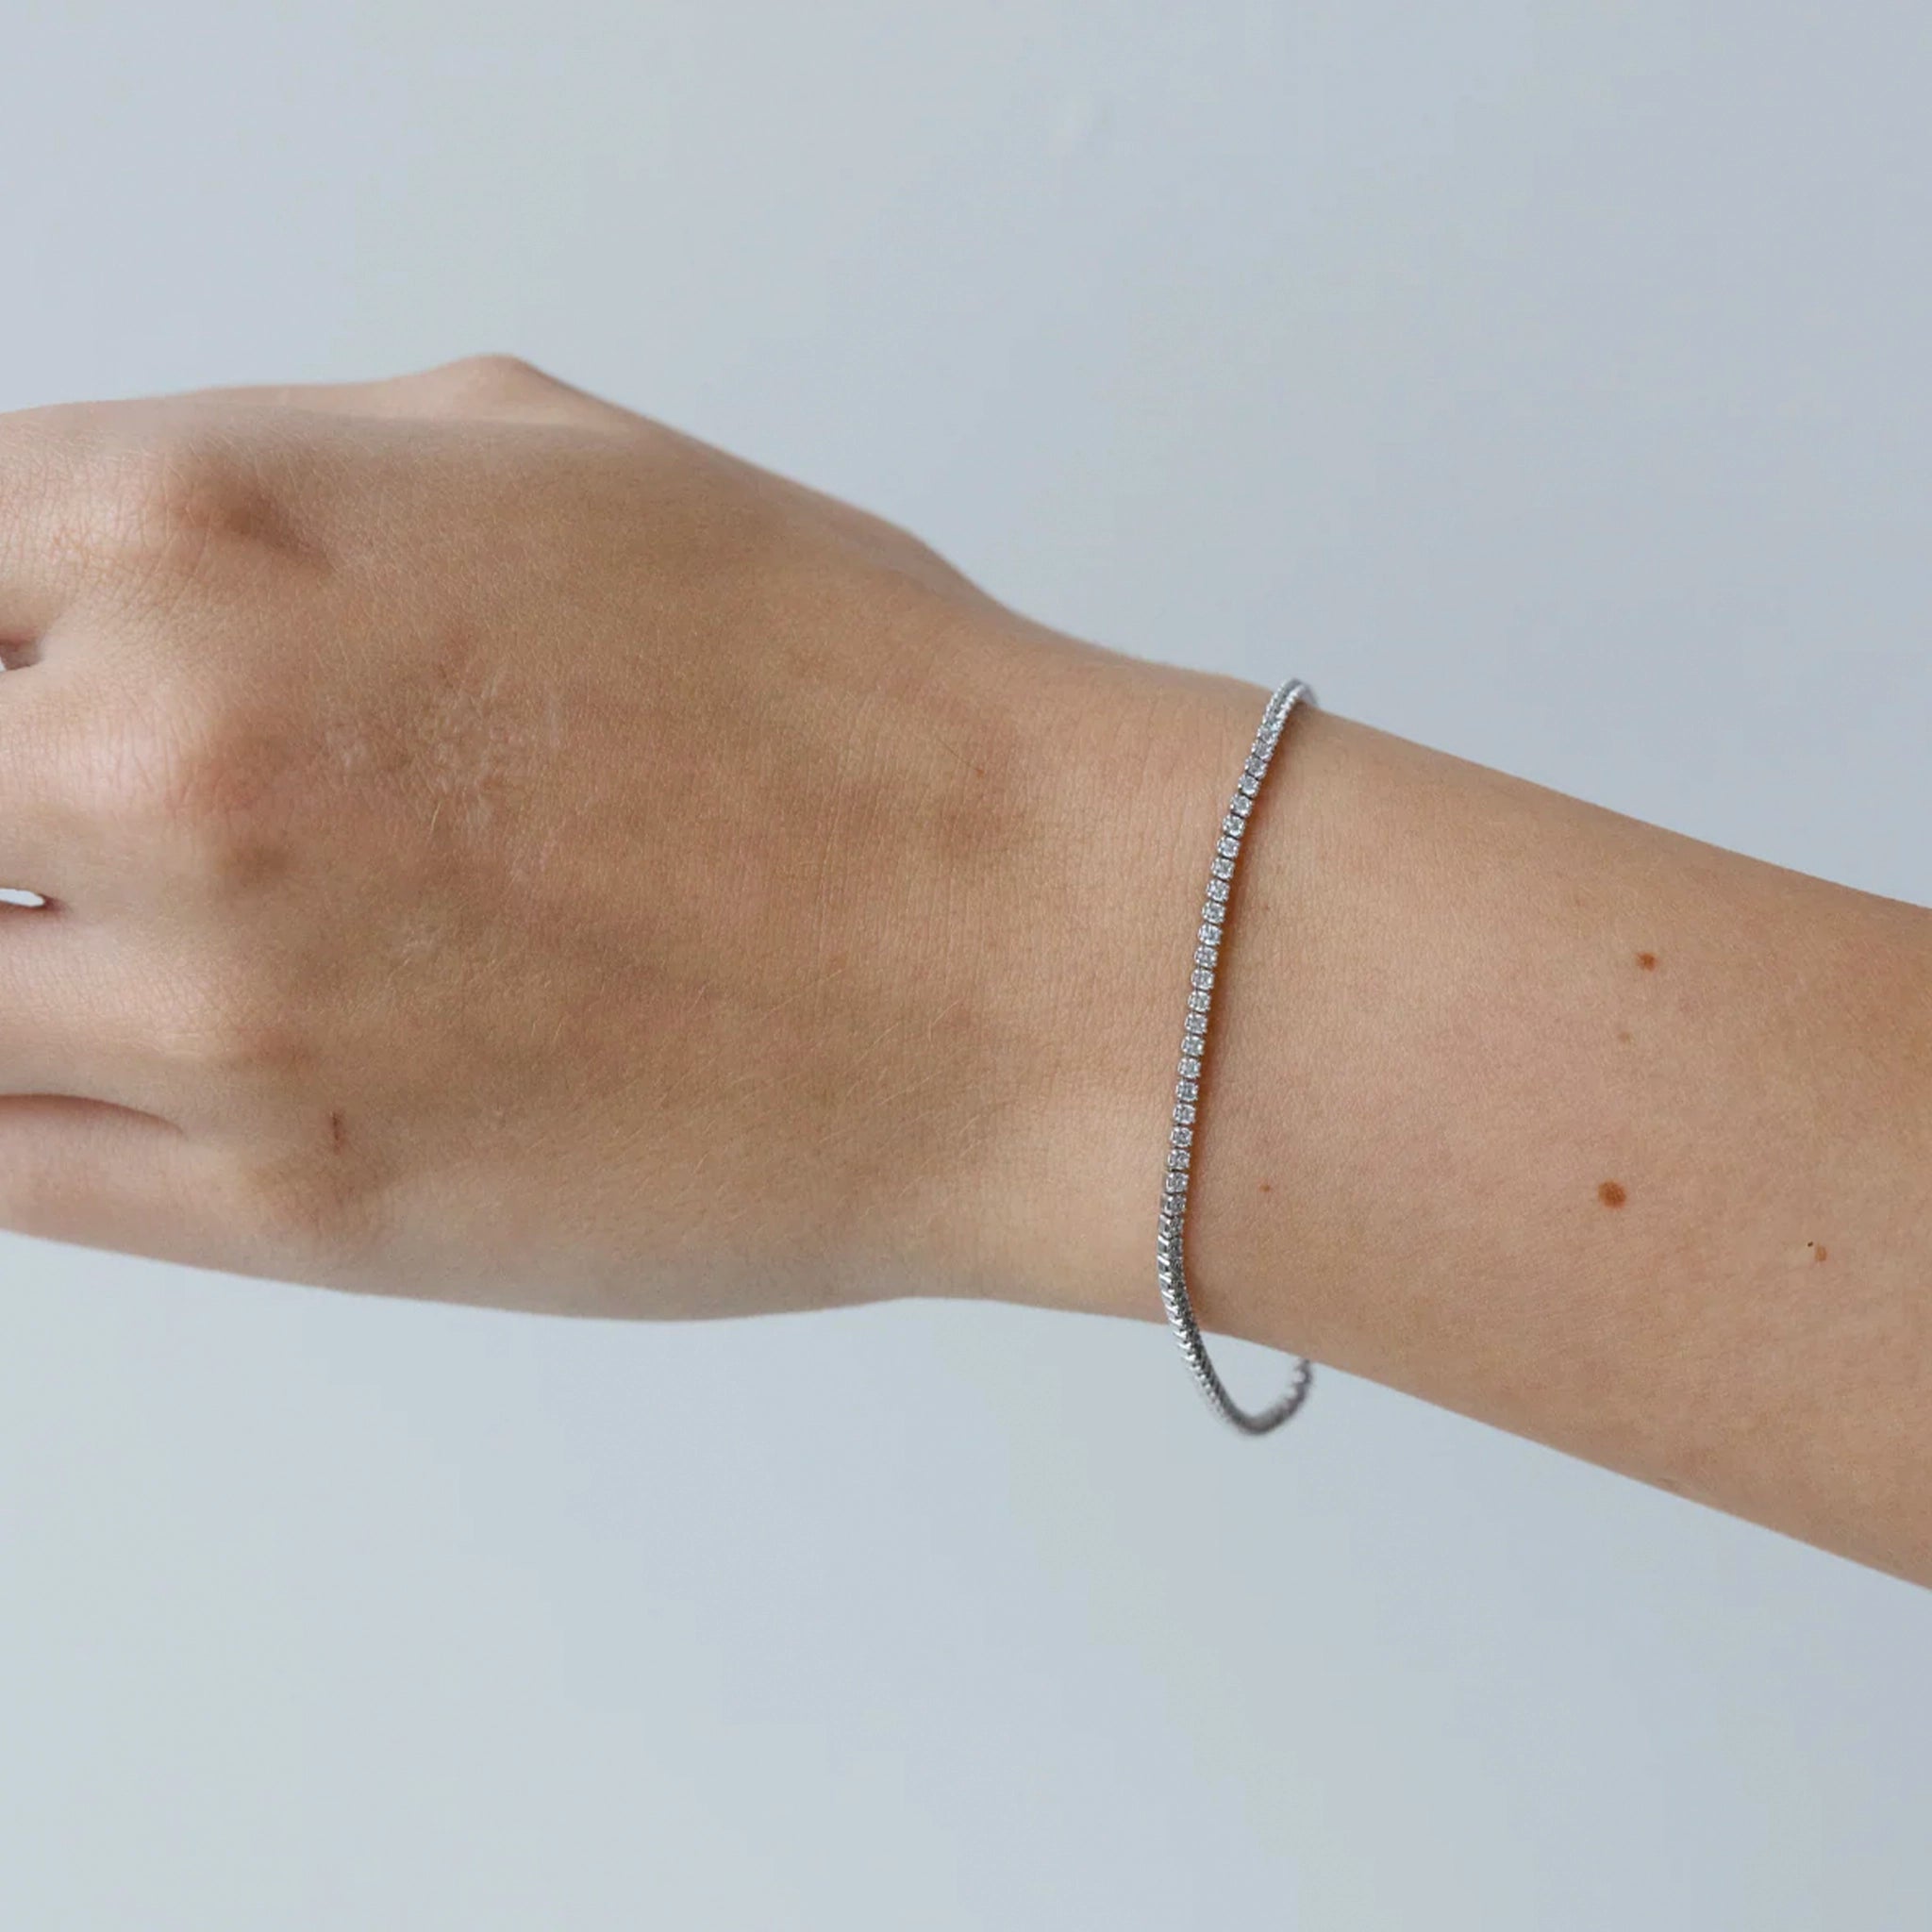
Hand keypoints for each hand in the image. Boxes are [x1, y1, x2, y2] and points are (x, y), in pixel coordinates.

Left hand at [0, 357, 1234, 1319]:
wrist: (1033, 962)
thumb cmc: (853, 708)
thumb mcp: (551, 461)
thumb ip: (271, 478)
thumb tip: (111, 559)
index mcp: (217, 528)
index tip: (35, 668)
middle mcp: (172, 760)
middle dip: (17, 771)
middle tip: (108, 806)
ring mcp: (213, 1010)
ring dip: (32, 939)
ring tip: (167, 928)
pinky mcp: (285, 1211)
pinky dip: (22, 1100)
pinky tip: (112, 1054)